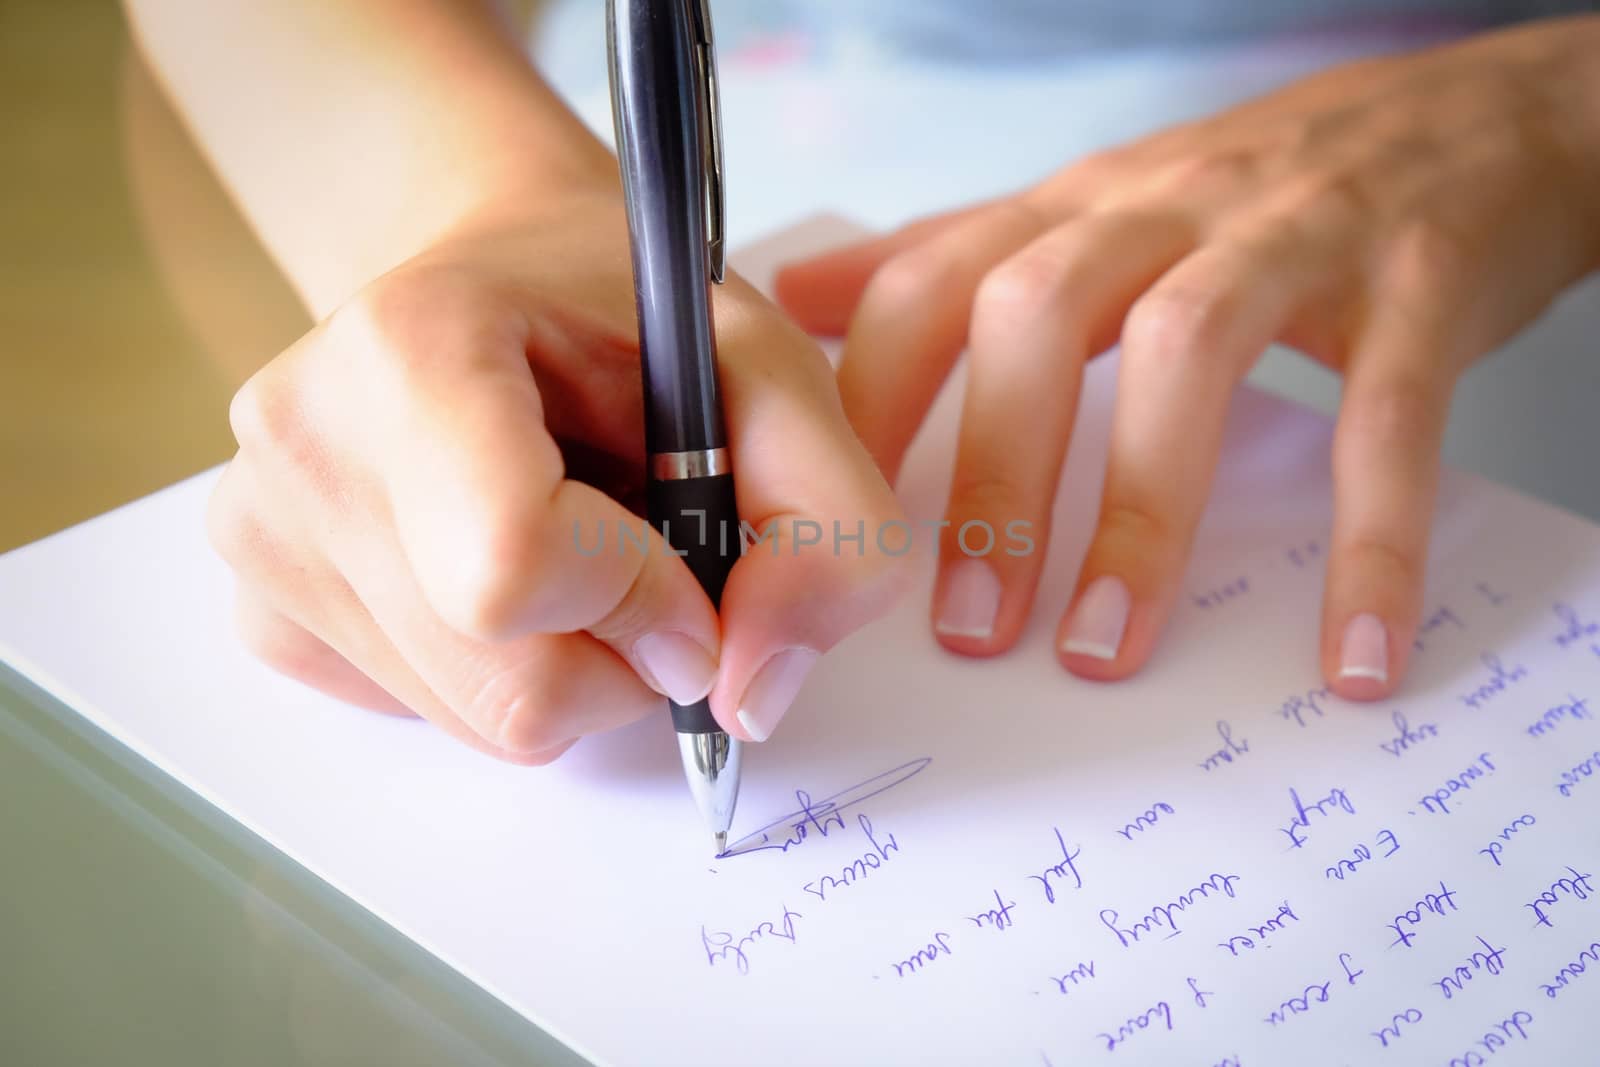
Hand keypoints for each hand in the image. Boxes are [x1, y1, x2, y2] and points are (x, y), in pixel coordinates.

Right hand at [208, 189, 905, 761]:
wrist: (503, 271)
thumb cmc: (627, 315)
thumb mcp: (776, 380)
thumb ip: (827, 533)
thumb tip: (749, 697)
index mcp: (410, 346)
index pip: (513, 569)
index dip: (641, 602)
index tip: (690, 566)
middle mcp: (301, 440)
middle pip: (509, 686)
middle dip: (628, 656)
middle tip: (649, 558)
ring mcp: (260, 530)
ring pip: (475, 721)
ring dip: (575, 665)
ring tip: (577, 539)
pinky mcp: (260, 604)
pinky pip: (424, 715)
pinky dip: (501, 671)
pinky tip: (501, 566)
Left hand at [775, 16, 1599, 699]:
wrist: (1484, 113)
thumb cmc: (1267, 182)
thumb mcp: (1096, 205)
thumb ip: (953, 254)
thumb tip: (801, 295)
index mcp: (1081, 208)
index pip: (930, 281)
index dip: (863, 402)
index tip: (832, 531)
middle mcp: (1169, 211)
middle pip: (1036, 312)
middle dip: (990, 474)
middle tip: (967, 625)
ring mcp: (1295, 238)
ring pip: (1186, 353)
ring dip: (1135, 511)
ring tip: (1101, 645)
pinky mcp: (1420, 283)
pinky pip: (1383, 421)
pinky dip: (1367, 543)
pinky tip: (1350, 654)